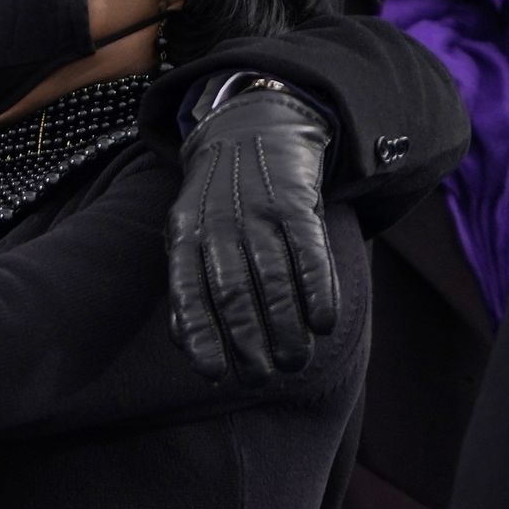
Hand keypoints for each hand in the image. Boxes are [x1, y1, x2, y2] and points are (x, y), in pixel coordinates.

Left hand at [166, 84, 338, 383]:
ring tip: (294, 362)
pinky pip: (307, 250)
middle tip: (263, 379)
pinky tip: (323, 324)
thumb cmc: (217, 202)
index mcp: (185, 234)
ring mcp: (257, 209)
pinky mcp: (295, 199)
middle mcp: (218, 222)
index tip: (215, 375)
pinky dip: (316, 289)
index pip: (188, 291)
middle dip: (248, 341)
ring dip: (285, 326)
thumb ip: (186, 285)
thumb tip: (184, 346)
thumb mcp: (189, 234)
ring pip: (272, 277)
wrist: (251, 130)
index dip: (201, 334)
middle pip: (233, 291)